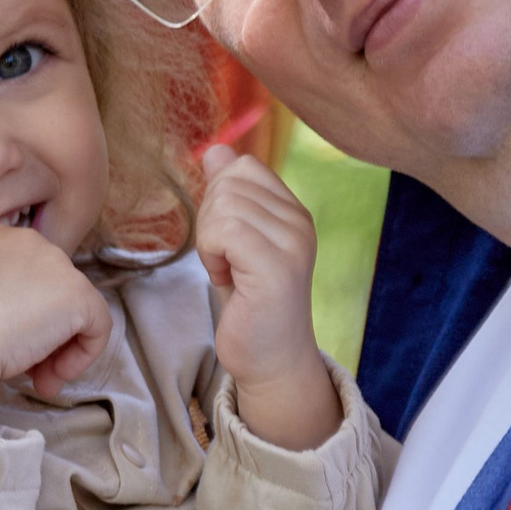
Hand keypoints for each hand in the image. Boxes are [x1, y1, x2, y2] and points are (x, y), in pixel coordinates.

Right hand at [0, 222, 113, 429]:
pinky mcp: (79, 296)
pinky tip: (54, 376)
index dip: (13, 308)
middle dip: (36, 331)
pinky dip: (81, 355)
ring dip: (55, 349)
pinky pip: (96, 326)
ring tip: (39, 380)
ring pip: (69, 311)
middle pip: (45, 292)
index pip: (19, 272)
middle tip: (24, 367)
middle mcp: (30, 241)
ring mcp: (59, 266)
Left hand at [196, 148, 336, 447]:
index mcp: (293, 210)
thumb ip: (229, 196)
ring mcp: (293, 242)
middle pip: (230, 182)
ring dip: (210, 242)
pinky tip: (228, 280)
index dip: (219, 200)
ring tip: (231, 273)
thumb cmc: (250, 304)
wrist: (270, 360)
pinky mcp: (277, 265)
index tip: (229, 243)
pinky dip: (212, 254)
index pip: (243, 167)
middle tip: (227, 261)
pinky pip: (224, 230)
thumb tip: (216, 150)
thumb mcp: (235, 241)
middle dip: (210, 221)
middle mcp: (300, 221)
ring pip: (224, 205)